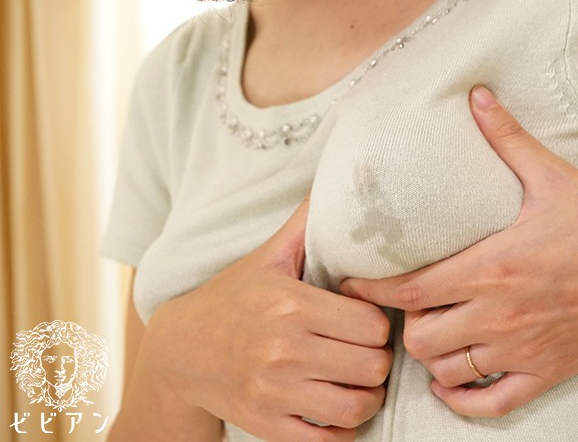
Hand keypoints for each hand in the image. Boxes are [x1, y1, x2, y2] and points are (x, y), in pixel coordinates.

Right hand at [138, 198, 392, 440]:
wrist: (178, 351)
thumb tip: (339, 180)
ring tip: (359, 381)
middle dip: (378, 359)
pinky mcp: (266, 426)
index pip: (372, 325)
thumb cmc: (232, 298)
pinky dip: (343, 430)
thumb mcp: (267, 255)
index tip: (367, 321)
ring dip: (368, 395)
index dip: (379, 324)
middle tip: (368, 351)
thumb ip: (306, 223)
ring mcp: (273, 393)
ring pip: (357, 406)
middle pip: (372, 366)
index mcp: (291, 305)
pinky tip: (337, 408)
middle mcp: (283, 350)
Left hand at [340, 85, 577, 417]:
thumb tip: (477, 95)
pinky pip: (491, 404)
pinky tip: (459, 379)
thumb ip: (506, 139)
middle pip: (419, 339)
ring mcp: (523, 350)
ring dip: (432, 357)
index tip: (351, 283)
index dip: (370, 290)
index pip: (409, 290)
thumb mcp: (552, 176)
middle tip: (405, 306)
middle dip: (402, 325)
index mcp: (492, 267)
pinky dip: (465, 398)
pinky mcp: (548, 372)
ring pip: (448, 372)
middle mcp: (499, 315)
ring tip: (433, 335)